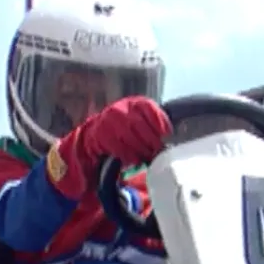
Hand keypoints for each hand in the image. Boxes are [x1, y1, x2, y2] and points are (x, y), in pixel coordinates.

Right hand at [51, 97, 170, 198]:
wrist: (92, 139)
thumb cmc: (122, 133)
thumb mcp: (138, 125)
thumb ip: (152, 126)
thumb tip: (170, 138)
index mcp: (133, 103)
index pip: (149, 107)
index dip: (159, 121)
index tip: (167, 134)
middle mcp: (120, 108)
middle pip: (140, 124)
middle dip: (151, 140)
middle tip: (157, 152)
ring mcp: (108, 120)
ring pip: (129, 136)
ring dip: (140, 149)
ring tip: (146, 158)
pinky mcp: (100, 134)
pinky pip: (117, 146)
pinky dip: (127, 155)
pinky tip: (133, 160)